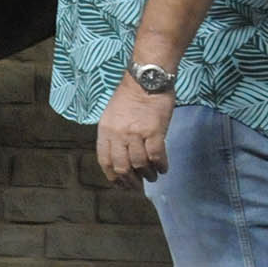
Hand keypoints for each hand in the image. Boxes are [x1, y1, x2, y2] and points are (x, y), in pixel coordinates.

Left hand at [95, 73, 174, 188]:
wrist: (146, 80)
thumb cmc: (129, 96)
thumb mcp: (111, 115)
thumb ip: (113, 135)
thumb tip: (121, 156)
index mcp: (105, 130)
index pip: (104, 160)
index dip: (112, 176)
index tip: (120, 184)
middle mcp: (118, 134)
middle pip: (122, 165)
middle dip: (130, 180)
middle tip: (138, 186)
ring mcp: (136, 133)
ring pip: (139, 163)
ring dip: (147, 174)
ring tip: (152, 176)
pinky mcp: (154, 131)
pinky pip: (157, 156)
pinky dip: (161, 166)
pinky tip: (163, 169)